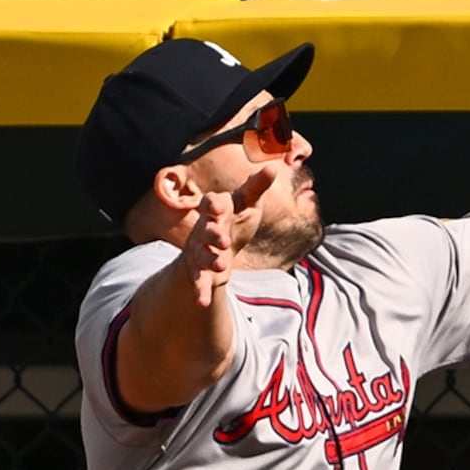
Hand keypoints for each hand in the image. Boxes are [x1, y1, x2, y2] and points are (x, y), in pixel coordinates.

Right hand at [182, 167, 272, 294]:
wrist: (217, 248)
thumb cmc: (234, 220)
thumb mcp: (247, 203)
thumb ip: (256, 186)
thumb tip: (271, 166)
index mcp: (215, 209)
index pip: (211, 203)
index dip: (213, 204)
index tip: (218, 205)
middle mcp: (204, 228)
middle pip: (205, 230)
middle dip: (212, 234)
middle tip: (223, 240)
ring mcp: (199, 250)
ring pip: (201, 254)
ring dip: (209, 259)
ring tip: (220, 264)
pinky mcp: (200, 271)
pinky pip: (198, 280)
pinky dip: (200, 290)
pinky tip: (202, 302)